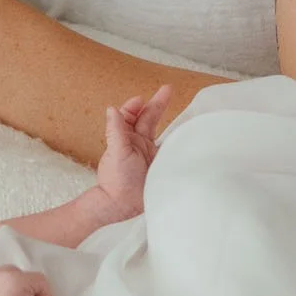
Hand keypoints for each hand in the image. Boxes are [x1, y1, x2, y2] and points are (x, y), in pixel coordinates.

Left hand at [92, 87, 170, 216]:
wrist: (123, 207)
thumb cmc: (116, 180)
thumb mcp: (117, 153)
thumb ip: (116, 131)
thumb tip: (111, 108)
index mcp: (125, 138)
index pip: (130, 116)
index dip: (135, 106)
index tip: (141, 99)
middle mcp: (137, 143)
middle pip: (148, 119)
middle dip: (157, 104)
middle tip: (168, 89)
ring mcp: (149, 154)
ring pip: (159, 130)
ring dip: (165, 117)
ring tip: (175, 102)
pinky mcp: (159, 164)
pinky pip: (168, 147)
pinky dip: (175, 138)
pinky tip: (184, 130)